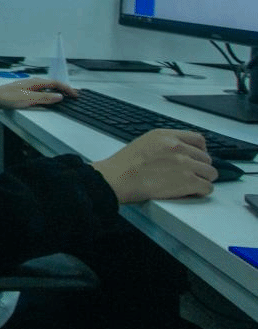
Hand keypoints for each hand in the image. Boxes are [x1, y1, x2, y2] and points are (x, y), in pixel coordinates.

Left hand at [0, 77, 74, 109]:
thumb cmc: (8, 97)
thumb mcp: (30, 99)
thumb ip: (45, 97)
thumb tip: (59, 96)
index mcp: (35, 82)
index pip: (56, 83)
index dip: (67, 89)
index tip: (75, 94)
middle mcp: (32, 82)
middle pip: (52, 83)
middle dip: (63, 88)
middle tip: (73, 94)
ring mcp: (27, 86)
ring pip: (46, 86)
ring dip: (56, 90)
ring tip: (63, 95)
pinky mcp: (23, 91)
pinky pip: (40, 90)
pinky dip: (48, 93)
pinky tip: (46, 97)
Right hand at [92, 129, 216, 203]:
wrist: (118, 178)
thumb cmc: (125, 164)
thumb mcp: (145, 142)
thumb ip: (165, 144)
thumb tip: (181, 153)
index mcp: (166, 136)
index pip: (198, 140)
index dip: (201, 151)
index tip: (197, 158)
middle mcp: (178, 147)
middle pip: (206, 158)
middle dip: (200, 167)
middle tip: (191, 175)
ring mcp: (185, 164)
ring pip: (210, 172)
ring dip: (203, 179)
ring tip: (192, 184)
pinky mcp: (188, 181)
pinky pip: (207, 187)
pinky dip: (202, 191)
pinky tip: (191, 192)